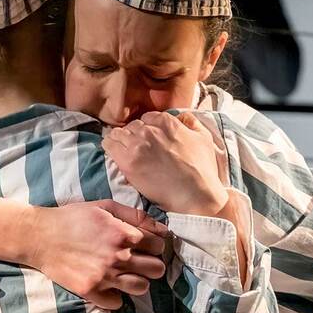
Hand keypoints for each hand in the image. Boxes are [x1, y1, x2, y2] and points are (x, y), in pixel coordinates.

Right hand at [27, 199, 167, 309]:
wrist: (40, 236)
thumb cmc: (73, 217)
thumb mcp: (104, 207)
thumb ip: (135, 215)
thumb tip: (162, 229)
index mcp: (123, 234)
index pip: (158, 246)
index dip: (155, 244)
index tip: (147, 245)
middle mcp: (118, 257)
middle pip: (156, 269)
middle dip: (152, 263)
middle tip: (140, 260)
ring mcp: (105, 276)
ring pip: (142, 288)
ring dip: (137, 280)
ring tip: (126, 273)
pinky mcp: (91, 290)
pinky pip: (117, 302)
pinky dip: (115, 295)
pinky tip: (109, 284)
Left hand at [103, 111, 227, 215]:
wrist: (195, 195)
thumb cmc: (202, 170)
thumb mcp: (204, 138)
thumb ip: (191, 122)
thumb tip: (182, 117)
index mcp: (167, 122)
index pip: (147, 117)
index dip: (147, 128)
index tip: (148, 139)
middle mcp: (150, 130)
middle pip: (132, 126)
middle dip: (134, 135)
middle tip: (137, 148)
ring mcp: (137, 145)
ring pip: (118, 134)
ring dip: (120, 140)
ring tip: (123, 150)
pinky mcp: (128, 161)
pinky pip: (109, 145)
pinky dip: (110, 147)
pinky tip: (114, 153)